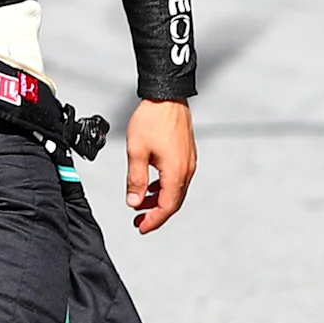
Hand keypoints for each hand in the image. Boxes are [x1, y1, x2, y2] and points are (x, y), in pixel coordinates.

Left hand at [120, 98, 196, 234]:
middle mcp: (187, 169)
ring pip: (176, 190)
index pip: (167, 206)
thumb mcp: (137, 151)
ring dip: (159, 201)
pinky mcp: (187, 154)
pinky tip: (152, 187)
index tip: (141, 227)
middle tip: (139, 221)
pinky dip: (164, 188)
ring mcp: (189, 161)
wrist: (167, 96)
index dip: (153, 220)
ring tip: (142, 204)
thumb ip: (136, 180)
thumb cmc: (152, 119)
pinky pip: (178, 179)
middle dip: (156, 214)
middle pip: (173, 202)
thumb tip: (134, 202)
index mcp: (176, 171)